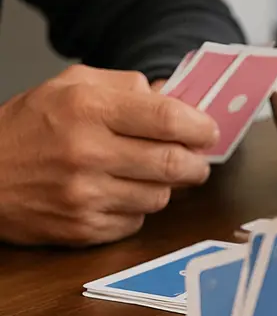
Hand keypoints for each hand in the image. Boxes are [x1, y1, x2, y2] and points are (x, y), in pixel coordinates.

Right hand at [0, 64, 218, 245]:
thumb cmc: (28, 128)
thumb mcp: (70, 87)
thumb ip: (126, 87)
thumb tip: (176, 96)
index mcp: (87, 108)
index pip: (168, 119)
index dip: (201, 127)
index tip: (209, 131)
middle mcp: (87, 152)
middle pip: (175, 164)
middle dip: (197, 163)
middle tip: (197, 159)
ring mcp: (85, 195)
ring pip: (161, 197)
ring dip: (165, 187)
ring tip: (149, 174)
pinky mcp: (83, 228)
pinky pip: (137, 222)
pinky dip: (137, 209)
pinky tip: (119, 194)